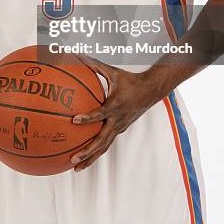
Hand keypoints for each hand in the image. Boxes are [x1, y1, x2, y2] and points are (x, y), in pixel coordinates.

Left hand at [70, 57, 158, 171]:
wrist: (150, 91)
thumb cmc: (130, 80)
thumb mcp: (113, 72)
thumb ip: (95, 65)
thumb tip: (79, 56)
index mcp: (115, 106)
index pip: (100, 114)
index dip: (88, 118)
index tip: (74, 120)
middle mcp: (117, 120)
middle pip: (101, 141)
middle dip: (87, 151)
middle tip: (73, 158)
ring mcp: (119, 127)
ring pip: (104, 147)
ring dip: (90, 158)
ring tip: (75, 167)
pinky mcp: (120, 130)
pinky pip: (106, 143)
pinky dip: (96, 152)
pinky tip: (84, 156)